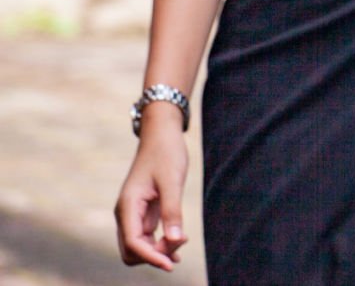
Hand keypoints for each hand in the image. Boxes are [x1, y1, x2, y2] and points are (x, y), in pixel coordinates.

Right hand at [114, 113, 189, 269]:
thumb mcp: (172, 181)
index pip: (133, 243)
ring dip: (158, 250)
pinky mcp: (144, 211)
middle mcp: (126, 213)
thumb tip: (176, 241)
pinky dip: (160, 243)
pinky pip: (147, 236)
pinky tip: (177, 245)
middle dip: (155, 254)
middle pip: (132, 251)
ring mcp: (134, 213)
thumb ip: (173, 210)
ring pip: (140, 246)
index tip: (171, 265)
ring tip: (182, 243)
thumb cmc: (166, 153)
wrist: (161, 134)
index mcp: (128, 206)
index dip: (151, 257)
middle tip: (182, 241)